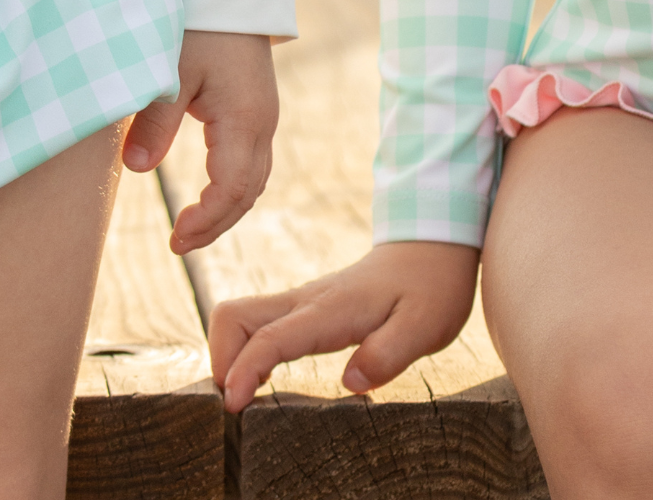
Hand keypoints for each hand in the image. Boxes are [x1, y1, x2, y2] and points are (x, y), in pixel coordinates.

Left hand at [122, 28, 276, 253]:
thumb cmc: (198, 23)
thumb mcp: (172, 71)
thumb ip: (155, 122)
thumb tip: (135, 170)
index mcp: (245, 120)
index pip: (231, 190)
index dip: (205, 220)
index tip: (174, 237)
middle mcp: (263, 123)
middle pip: (247, 192)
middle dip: (215, 224)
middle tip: (177, 242)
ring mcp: (263, 114)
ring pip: (254, 178)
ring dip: (225, 207)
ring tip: (190, 226)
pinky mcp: (256, 104)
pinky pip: (252, 159)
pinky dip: (232, 184)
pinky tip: (207, 189)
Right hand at [209, 239, 479, 411]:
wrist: (429, 248)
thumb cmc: (430, 288)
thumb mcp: (426, 326)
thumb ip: (388, 353)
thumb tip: (350, 383)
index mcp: (331, 309)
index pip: (273, 337)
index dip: (245, 369)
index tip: (233, 404)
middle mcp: (306, 301)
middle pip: (234, 316)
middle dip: (222, 359)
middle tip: (236, 404)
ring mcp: (301, 301)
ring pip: (238, 316)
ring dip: (228, 354)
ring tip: (246, 397)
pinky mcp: (303, 307)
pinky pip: (255, 322)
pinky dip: (243, 349)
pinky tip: (264, 377)